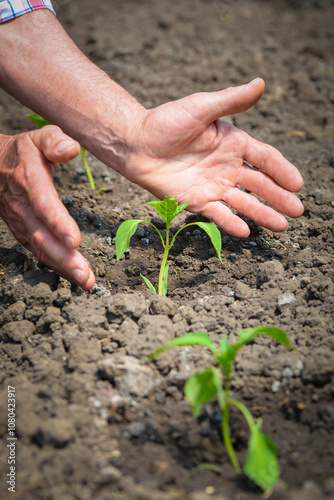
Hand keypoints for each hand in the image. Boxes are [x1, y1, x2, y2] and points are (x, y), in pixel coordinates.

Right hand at [0, 126, 94, 288]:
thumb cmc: (23, 151)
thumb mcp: (38, 137)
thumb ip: (54, 140)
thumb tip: (70, 149)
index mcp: (29, 180)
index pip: (44, 204)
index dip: (58, 222)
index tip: (74, 240)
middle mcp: (22, 206)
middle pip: (43, 235)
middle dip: (64, 258)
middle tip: (85, 275)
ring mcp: (21, 222)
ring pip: (40, 249)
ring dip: (63, 267)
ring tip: (85, 281)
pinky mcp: (23, 232)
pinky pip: (39, 251)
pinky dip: (56, 266)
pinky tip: (73, 276)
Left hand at [125, 78, 303, 236]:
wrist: (136, 143)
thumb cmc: (166, 121)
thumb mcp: (201, 107)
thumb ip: (230, 100)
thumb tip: (260, 83)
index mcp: (233, 143)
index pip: (265, 159)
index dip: (282, 171)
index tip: (298, 184)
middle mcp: (227, 167)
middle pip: (260, 185)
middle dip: (279, 198)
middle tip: (298, 211)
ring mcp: (213, 186)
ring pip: (243, 203)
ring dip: (262, 214)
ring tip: (281, 227)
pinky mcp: (196, 201)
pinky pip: (217, 214)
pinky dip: (230, 223)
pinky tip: (245, 232)